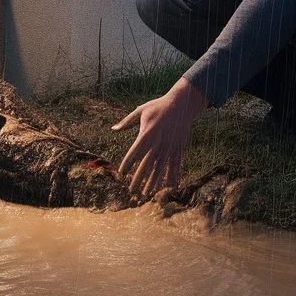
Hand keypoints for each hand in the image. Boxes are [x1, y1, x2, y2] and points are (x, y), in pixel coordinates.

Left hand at [113, 77, 207, 199]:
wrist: (182, 102)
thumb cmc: (158, 106)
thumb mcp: (141, 110)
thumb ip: (127, 121)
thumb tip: (113, 129)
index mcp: (147, 133)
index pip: (135, 152)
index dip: (128, 163)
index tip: (121, 173)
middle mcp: (158, 142)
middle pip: (147, 164)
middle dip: (139, 178)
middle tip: (131, 190)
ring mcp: (170, 146)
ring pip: (161, 168)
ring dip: (154, 182)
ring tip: (147, 193)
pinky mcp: (179, 147)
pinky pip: (176, 164)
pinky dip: (173, 175)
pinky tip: (170, 186)